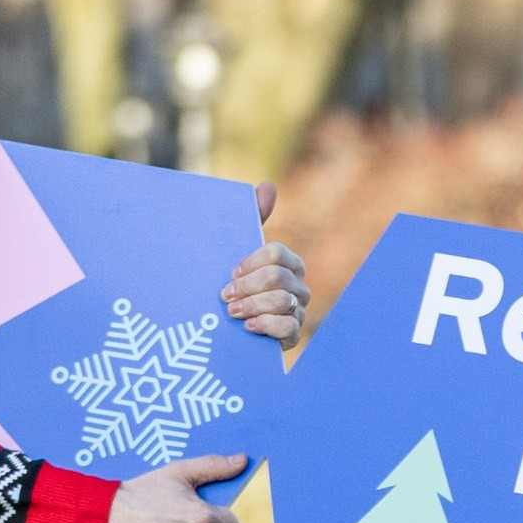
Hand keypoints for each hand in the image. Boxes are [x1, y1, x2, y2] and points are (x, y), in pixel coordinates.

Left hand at [223, 183, 310, 346]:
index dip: (252, 262)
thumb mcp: (239, 255)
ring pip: (282, 301)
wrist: (227, 329)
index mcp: (288, 264)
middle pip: (278, 277)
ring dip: (252, 305)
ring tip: (231, 312)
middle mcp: (298, 286)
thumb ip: (253, 221)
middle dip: (248, 286)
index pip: (278, 254)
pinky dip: (265, 325)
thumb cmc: (236, 286)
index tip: (231, 271)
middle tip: (225, 295)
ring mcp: (298, 311)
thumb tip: (269, 186)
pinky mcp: (293, 336)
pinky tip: (247, 327)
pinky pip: (287, 327)